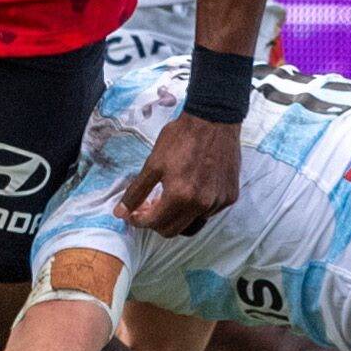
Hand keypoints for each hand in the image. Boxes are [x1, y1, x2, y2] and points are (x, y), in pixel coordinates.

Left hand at [114, 110, 239, 234]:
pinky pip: (209, 213)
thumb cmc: (181, 137)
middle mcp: (201, 205)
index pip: (154, 224)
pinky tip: (191, 190)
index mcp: (180, 196)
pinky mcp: (230, 196)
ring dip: (178, 216)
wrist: (214, 119)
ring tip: (171, 198)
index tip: (134, 213)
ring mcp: (218, 202)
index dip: (139, 221)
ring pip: (192, 223)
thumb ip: (136, 192)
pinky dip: (197, 208)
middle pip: (173, 230)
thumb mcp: (153, 163)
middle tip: (149, 207)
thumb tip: (120, 213)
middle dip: (156, 222)